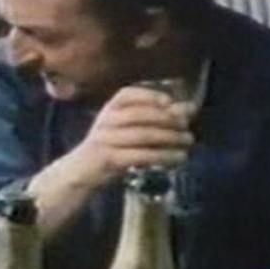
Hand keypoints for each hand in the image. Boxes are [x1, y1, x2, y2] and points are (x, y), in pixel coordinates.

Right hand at [67, 84, 194, 186]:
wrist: (81, 173)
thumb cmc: (109, 148)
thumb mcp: (124, 129)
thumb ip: (151, 119)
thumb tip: (188, 109)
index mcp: (108, 110)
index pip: (126, 95)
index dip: (149, 96)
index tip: (169, 101)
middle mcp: (105, 122)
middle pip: (139, 115)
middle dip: (166, 119)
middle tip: (187, 125)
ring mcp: (105, 141)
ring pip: (143, 136)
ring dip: (170, 138)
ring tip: (188, 141)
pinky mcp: (109, 160)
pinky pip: (141, 156)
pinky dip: (164, 156)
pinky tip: (178, 158)